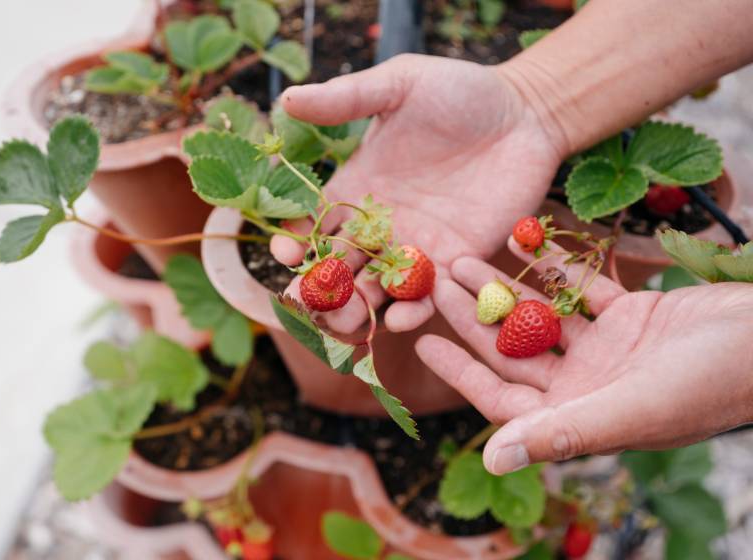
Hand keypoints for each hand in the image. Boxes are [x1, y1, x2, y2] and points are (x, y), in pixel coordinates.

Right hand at [272, 54, 565, 333]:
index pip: (313, 225)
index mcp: (355, 187)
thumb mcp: (399, 85)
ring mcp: (416, 248)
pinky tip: (401, 318)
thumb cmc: (461, 91)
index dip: (295, 243)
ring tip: (346, 321)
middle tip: (310, 300)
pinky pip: (426, 299)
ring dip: (356, 312)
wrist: (525, 115)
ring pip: (374, 294)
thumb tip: (286, 99)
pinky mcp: (454, 263)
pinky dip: (411, 313)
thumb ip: (346, 98)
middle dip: (319, 291)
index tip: (286, 253)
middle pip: (337, 270)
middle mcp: (379, 225)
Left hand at [416, 239, 752, 474]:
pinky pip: (580, 290)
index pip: (502, 397)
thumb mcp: (629, 410)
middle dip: (473, 318)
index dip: (461, 372)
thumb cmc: (709, 383)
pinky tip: (519, 242)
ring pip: (540, 317)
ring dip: (503, 290)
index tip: (421, 343)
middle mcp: (587, 384)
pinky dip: (553, 270)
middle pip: (513, 350)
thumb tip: (491, 460)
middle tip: (434, 284)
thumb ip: (560, 433)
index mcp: (579, 414)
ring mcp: (607, 350)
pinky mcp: (631, 317)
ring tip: (463, 259)